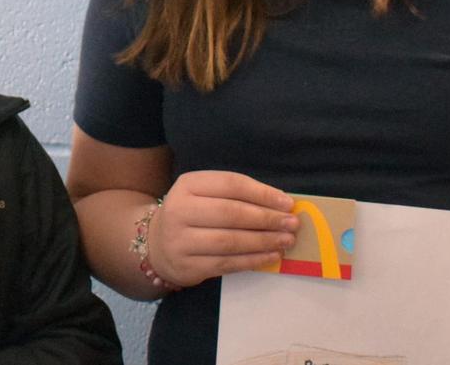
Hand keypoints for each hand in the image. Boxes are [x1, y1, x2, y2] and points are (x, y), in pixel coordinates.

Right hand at [147, 170, 298, 286]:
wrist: (157, 244)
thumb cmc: (192, 215)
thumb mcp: (205, 195)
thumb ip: (237, 196)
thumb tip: (280, 204)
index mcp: (188, 184)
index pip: (231, 184)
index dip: (262, 193)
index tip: (288, 203)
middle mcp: (180, 210)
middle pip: (231, 213)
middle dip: (267, 218)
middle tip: (292, 224)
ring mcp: (180, 240)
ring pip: (230, 241)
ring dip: (264, 241)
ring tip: (286, 241)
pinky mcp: (187, 265)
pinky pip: (227, 263)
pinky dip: (253, 260)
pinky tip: (271, 256)